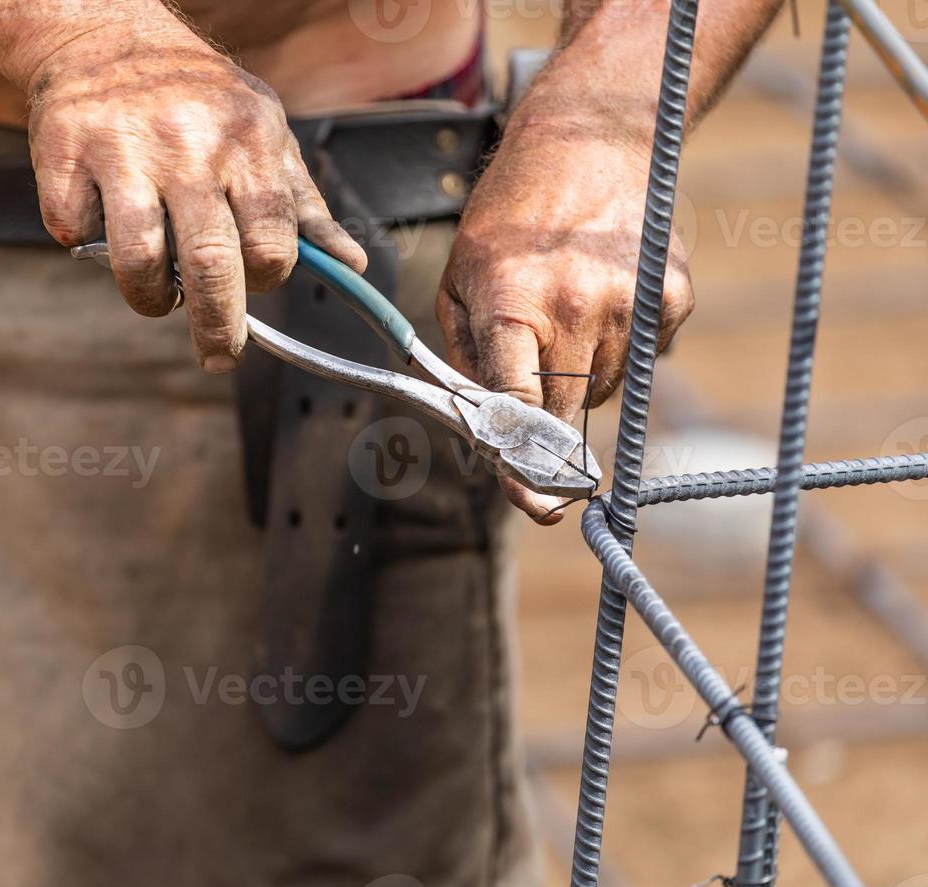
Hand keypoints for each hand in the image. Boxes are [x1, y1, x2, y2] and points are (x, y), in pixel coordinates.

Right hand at [27, 28, 365, 372]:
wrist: (107, 32)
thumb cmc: (197, 96)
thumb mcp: (264, 133)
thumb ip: (303, 205)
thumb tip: (354, 267)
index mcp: (247, 140)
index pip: (272, 242)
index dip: (266, 279)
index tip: (254, 284)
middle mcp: (186, 143)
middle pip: (210, 265)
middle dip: (218, 327)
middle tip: (219, 354)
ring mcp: (120, 148)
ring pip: (137, 263)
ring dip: (148, 297)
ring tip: (155, 293)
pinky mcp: (62, 154)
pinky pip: (74, 233)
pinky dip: (86, 244)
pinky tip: (101, 221)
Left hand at [437, 119, 693, 522]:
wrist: (587, 143)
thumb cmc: (508, 218)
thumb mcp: (460, 279)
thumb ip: (463, 358)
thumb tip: (481, 431)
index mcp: (511, 302)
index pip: (516, 405)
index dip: (519, 459)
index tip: (529, 498)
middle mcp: (575, 305)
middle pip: (561, 413)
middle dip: (543, 427)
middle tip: (534, 417)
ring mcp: (630, 303)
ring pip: (602, 392)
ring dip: (579, 382)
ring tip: (564, 323)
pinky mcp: (671, 300)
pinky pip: (641, 362)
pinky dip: (619, 352)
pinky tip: (602, 304)